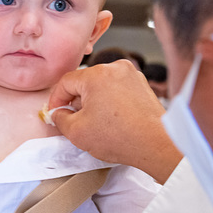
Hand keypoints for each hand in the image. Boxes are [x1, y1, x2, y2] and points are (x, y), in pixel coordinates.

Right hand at [47, 61, 181, 183]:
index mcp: (97, 74)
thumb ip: (60, 119)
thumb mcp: (77, 132)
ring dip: (94, 101)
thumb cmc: (122, 137)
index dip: (56, 99)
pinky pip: (118, 89)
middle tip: (74, 120)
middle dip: (76, 101)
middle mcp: (116, 68)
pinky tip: (112, 120)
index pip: (66, 82)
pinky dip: (111, 101)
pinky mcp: (142, 85)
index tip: (55, 112)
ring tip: (96, 123)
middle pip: (85, 81)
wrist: (157, 145)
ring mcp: (132, 75)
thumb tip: (58, 113)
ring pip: (102, 85)